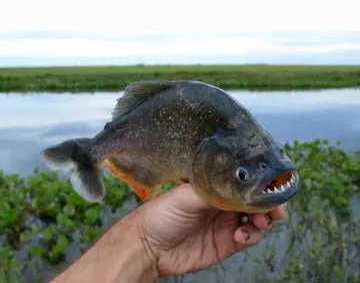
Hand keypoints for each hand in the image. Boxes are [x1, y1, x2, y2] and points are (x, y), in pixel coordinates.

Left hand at [136, 183, 286, 277]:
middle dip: (269, 203)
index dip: (260, 183)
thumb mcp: (186, 195)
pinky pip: (248, 237)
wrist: (150, 247)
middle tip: (276, 209)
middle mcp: (224, 202)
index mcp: (214, 185)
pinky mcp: (227, 242)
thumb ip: (214, 189)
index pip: (243, 180)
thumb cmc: (162, 213)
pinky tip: (241, 235)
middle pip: (255, 199)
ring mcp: (226, 222)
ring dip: (264, 219)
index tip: (273, 186)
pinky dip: (251, 235)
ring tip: (259, 221)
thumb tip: (240, 182)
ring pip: (257, 218)